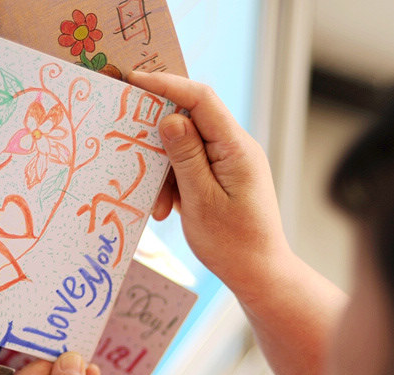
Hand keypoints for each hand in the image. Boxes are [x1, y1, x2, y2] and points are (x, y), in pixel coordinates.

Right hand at [130, 71, 288, 302]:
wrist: (259, 273)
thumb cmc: (232, 243)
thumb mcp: (200, 200)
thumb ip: (185, 156)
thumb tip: (170, 118)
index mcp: (236, 147)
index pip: (201, 99)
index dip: (167, 85)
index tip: (134, 82)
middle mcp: (236, 147)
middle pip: (190, 121)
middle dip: (159, 144)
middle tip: (135, 159)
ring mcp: (231, 162)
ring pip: (185, 148)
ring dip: (165, 173)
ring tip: (160, 208)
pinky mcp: (224, 176)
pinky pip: (191, 166)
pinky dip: (174, 184)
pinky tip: (167, 209)